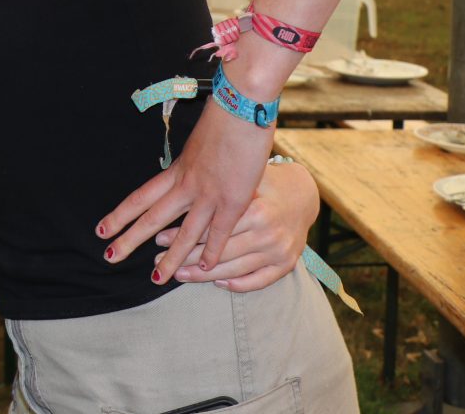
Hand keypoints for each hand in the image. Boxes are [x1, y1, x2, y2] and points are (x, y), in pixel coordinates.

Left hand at [96, 98, 273, 282]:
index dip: (120, 215)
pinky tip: (204, 268)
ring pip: (183, 233)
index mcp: (176, 170)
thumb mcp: (197, 144)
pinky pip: (219, 232)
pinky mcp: (233, 200)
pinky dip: (211, 251)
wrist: (240, 106)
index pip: (139, 197)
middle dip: (129, 240)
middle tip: (108, 257)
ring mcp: (208, 193)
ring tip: (156, 280)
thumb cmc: (223, 119)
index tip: (102, 229)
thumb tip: (182, 172)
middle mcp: (185, 184)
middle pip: (151, 217)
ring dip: (169, 258)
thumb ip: (190, 164)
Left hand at [152, 159, 317, 290]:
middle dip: (186, 259)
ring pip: (233, 270)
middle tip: (160, 262)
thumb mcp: (245, 179)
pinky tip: (216, 282)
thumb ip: (217, 191)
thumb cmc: (265, 183)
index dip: (183, 236)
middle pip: (219, 253)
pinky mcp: (286, 265)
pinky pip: (257, 281)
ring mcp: (278, 252)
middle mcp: (268, 234)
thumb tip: (178, 199)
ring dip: (203, 276)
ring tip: (179, 275)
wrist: (304, 195)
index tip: (160, 239)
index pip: (211, 229)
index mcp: (255, 210)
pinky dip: (236, 284)